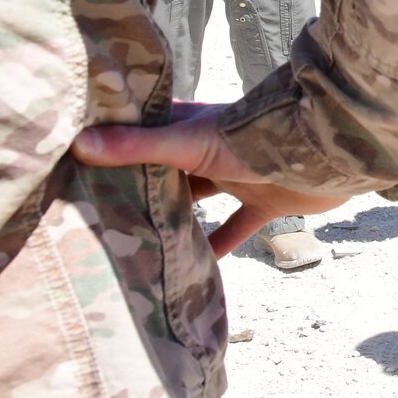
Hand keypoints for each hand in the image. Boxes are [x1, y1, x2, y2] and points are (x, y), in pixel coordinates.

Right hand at [70, 105, 348, 258]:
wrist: (323, 152)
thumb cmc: (253, 137)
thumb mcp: (190, 142)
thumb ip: (139, 146)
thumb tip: (80, 145)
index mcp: (187, 127)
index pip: (139, 135)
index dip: (111, 147)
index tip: (73, 166)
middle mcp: (207, 151)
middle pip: (164, 173)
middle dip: (137, 190)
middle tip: (95, 216)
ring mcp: (236, 178)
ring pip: (196, 202)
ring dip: (174, 220)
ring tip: (135, 244)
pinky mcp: (263, 203)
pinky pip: (234, 230)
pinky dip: (217, 247)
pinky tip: (194, 270)